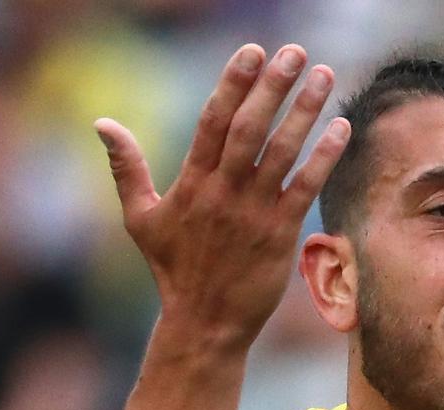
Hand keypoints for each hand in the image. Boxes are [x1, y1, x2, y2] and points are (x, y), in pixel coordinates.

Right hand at [96, 43, 349, 351]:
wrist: (205, 323)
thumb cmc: (174, 270)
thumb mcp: (141, 219)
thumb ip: (126, 169)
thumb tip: (102, 124)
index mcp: (191, 183)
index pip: (213, 121)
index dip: (234, 83)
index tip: (253, 52)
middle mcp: (223, 193)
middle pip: (249, 128)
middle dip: (273, 87)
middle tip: (294, 51)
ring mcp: (253, 213)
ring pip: (281, 152)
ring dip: (304, 111)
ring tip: (324, 75)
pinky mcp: (280, 234)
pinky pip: (305, 187)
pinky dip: (324, 156)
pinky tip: (340, 126)